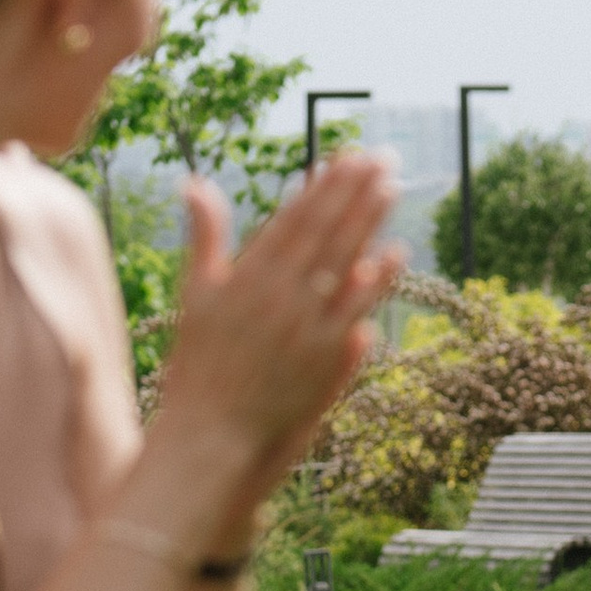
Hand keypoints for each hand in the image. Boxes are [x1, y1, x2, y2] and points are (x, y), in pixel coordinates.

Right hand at [159, 156, 402, 488]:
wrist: (210, 434)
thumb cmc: (197, 366)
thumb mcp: (194, 294)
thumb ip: (204, 236)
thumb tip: (195, 183)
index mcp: (246, 276)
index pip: (293, 219)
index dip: (323, 185)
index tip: (346, 156)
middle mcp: (278, 295)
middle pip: (325, 232)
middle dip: (354, 192)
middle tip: (382, 157)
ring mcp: (304, 326)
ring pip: (345, 263)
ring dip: (370, 223)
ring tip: (392, 187)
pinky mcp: (323, 358)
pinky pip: (356, 310)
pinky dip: (377, 280)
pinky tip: (396, 252)